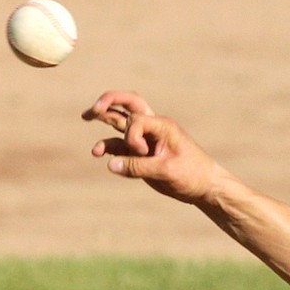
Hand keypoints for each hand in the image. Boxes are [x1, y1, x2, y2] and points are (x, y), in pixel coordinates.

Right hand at [82, 91, 219, 203]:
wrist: (205, 188)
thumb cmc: (193, 174)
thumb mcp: (166, 171)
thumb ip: (138, 167)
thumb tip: (109, 164)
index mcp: (162, 126)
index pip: (136, 119)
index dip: (132, 137)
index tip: (143, 153)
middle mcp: (153, 129)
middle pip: (128, 106)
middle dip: (109, 102)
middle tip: (93, 108)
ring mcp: (146, 141)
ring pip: (120, 124)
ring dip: (103, 120)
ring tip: (85, 116)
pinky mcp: (142, 156)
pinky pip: (120, 147)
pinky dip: (108, 147)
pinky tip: (98, 153)